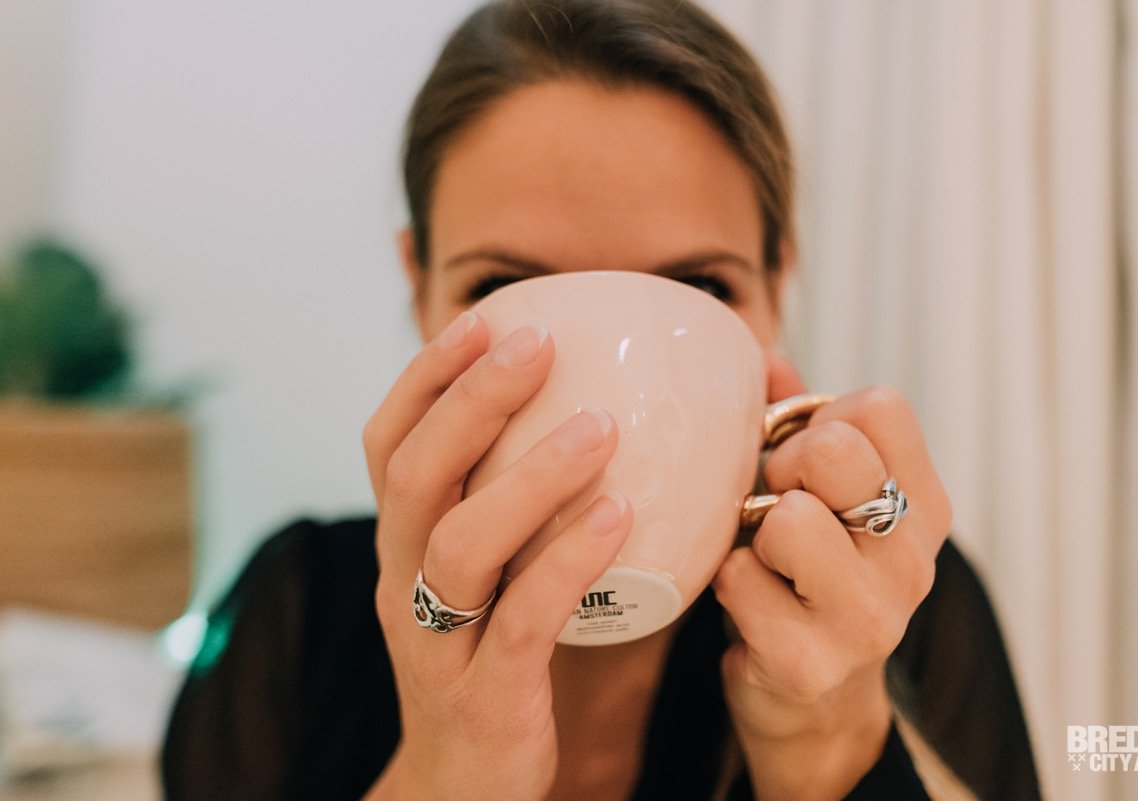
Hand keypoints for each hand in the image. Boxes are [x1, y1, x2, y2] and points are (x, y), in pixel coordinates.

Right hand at [361, 312, 632, 800]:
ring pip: (460, 545)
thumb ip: (513, 508)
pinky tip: (620, 517)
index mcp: (401, 546)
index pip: (387, 445)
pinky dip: (568, 561)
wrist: (462, 789)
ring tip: (600, 428)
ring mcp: (437, 642)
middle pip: (416, 477)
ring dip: (529, 477)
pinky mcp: (485, 696)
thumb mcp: (483, 578)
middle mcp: (401, 584)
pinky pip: (524, 618)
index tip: (482, 320)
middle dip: (473, 401)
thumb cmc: (489, 663)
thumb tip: (591, 417)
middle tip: (537, 346)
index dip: (426, 378)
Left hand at [714, 357, 951, 799]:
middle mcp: (910, 560)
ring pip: (787, 519)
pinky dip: (727, 582)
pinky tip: (748, 602)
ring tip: (766, 558)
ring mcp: (868, 618)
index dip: (822, 420)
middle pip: (834, 451)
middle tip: (776, 504)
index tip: (807, 461)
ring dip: (754, 532)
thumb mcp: (826, 500)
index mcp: (924, 506)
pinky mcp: (809, 662)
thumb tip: (764, 357)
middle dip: (784, 467)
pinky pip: (738, 579)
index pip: (880, 405)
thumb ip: (800, 425)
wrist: (816, 705)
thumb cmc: (812, 580)